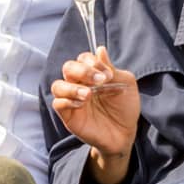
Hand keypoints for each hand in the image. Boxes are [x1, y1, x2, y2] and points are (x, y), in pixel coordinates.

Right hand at [51, 46, 139, 183]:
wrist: (125, 133)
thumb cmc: (125, 107)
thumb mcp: (125, 84)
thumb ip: (111, 68)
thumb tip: (100, 49)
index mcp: (92, 74)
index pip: (83, 59)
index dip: (93, 62)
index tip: (108, 74)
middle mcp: (79, 83)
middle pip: (68, 67)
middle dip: (82, 71)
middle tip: (99, 81)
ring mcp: (72, 99)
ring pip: (57, 85)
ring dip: (72, 87)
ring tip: (88, 94)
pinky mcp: (68, 115)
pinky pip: (58, 104)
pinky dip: (68, 101)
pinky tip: (82, 104)